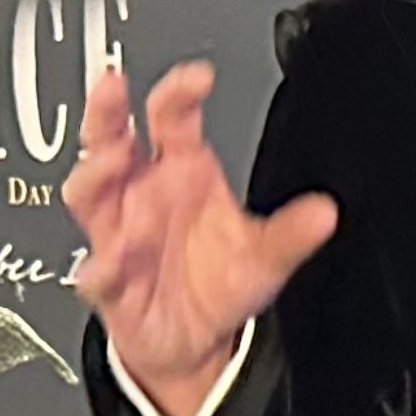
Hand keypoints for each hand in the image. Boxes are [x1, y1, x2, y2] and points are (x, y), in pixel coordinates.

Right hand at [63, 61, 337, 415]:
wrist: (195, 338)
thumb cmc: (219, 279)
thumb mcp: (265, 255)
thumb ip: (290, 232)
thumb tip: (326, 212)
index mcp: (181, 171)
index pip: (172, 119)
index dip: (179, 93)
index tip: (196, 77)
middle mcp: (143, 193)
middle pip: (110, 139)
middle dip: (107, 111)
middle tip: (112, 86)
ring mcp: (120, 233)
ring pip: (89, 194)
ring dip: (95, 175)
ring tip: (112, 160)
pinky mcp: (110, 280)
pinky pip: (96, 270)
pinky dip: (100, 266)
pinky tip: (108, 263)